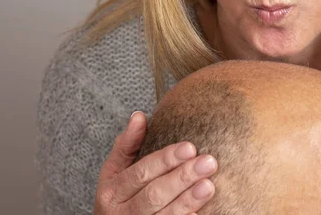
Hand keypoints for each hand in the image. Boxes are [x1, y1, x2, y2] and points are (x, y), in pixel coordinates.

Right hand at [94, 112, 217, 213]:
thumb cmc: (119, 195)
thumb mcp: (115, 171)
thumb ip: (127, 144)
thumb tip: (139, 116)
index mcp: (112, 191)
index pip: (141, 172)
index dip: (165, 160)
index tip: (190, 147)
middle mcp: (121, 213)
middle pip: (154, 195)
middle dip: (182, 178)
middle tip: (208, 162)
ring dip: (188, 201)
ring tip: (209, 185)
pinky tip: (202, 212)